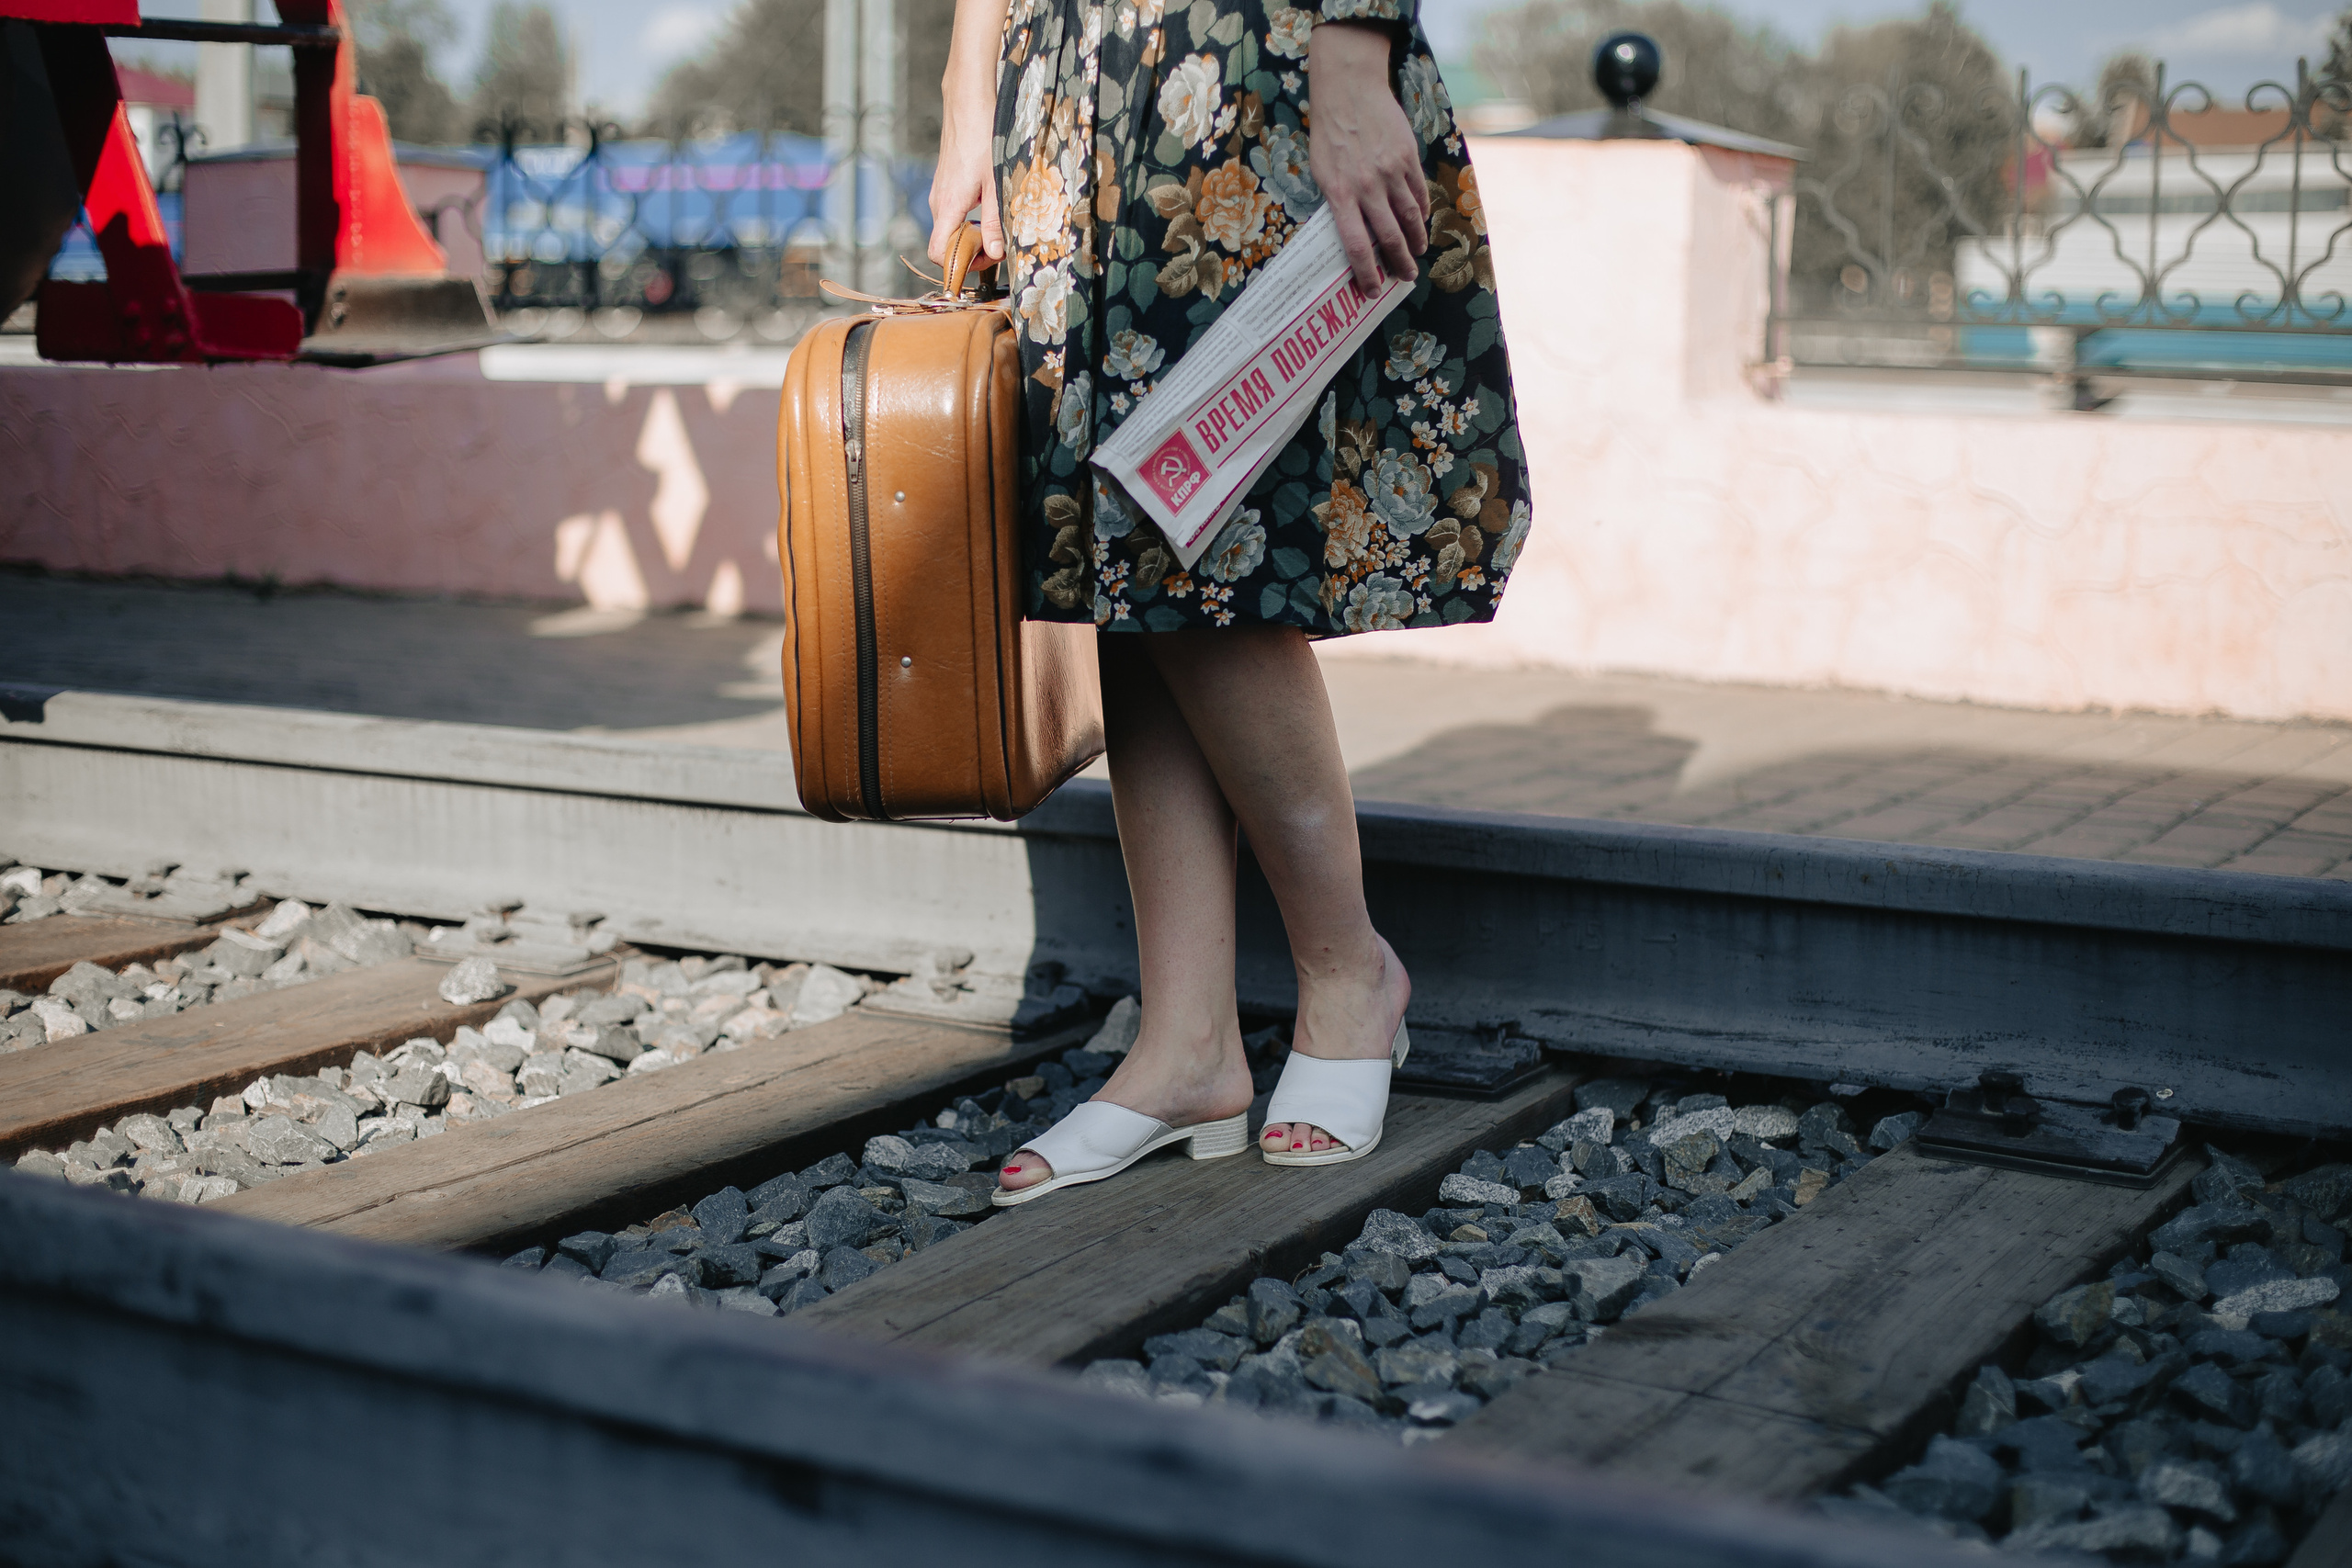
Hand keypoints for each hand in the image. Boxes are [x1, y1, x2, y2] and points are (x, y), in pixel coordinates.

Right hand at [929, 0, 1011, 264]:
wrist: (969, 101)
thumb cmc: (983, 137)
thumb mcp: (996, 184)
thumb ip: (995, 222)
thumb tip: (995, 254)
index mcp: (947, 207)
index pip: (939, 255)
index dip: (959, 267)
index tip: (984, 265)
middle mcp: (938, 203)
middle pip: (946, 245)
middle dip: (971, 252)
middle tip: (999, 246)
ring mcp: (940, 192)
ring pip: (951, 228)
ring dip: (972, 235)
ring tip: (998, 225)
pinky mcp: (946, 183)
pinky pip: (953, 213)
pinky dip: (969, 219)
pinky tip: (990, 205)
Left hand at [1307, 22, 1429, 290]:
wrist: (1349, 90)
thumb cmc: (1328, 134)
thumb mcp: (1320, 172)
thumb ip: (1338, 202)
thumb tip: (1355, 235)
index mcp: (1340, 193)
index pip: (1356, 246)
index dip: (1366, 274)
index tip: (1372, 291)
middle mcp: (1367, 186)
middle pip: (1390, 237)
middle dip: (1399, 264)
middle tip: (1405, 278)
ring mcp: (1391, 172)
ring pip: (1410, 218)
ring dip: (1416, 241)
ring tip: (1417, 253)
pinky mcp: (1408, 158)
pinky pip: (1418, 194)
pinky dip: (1421, 213)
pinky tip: (1420, 223)